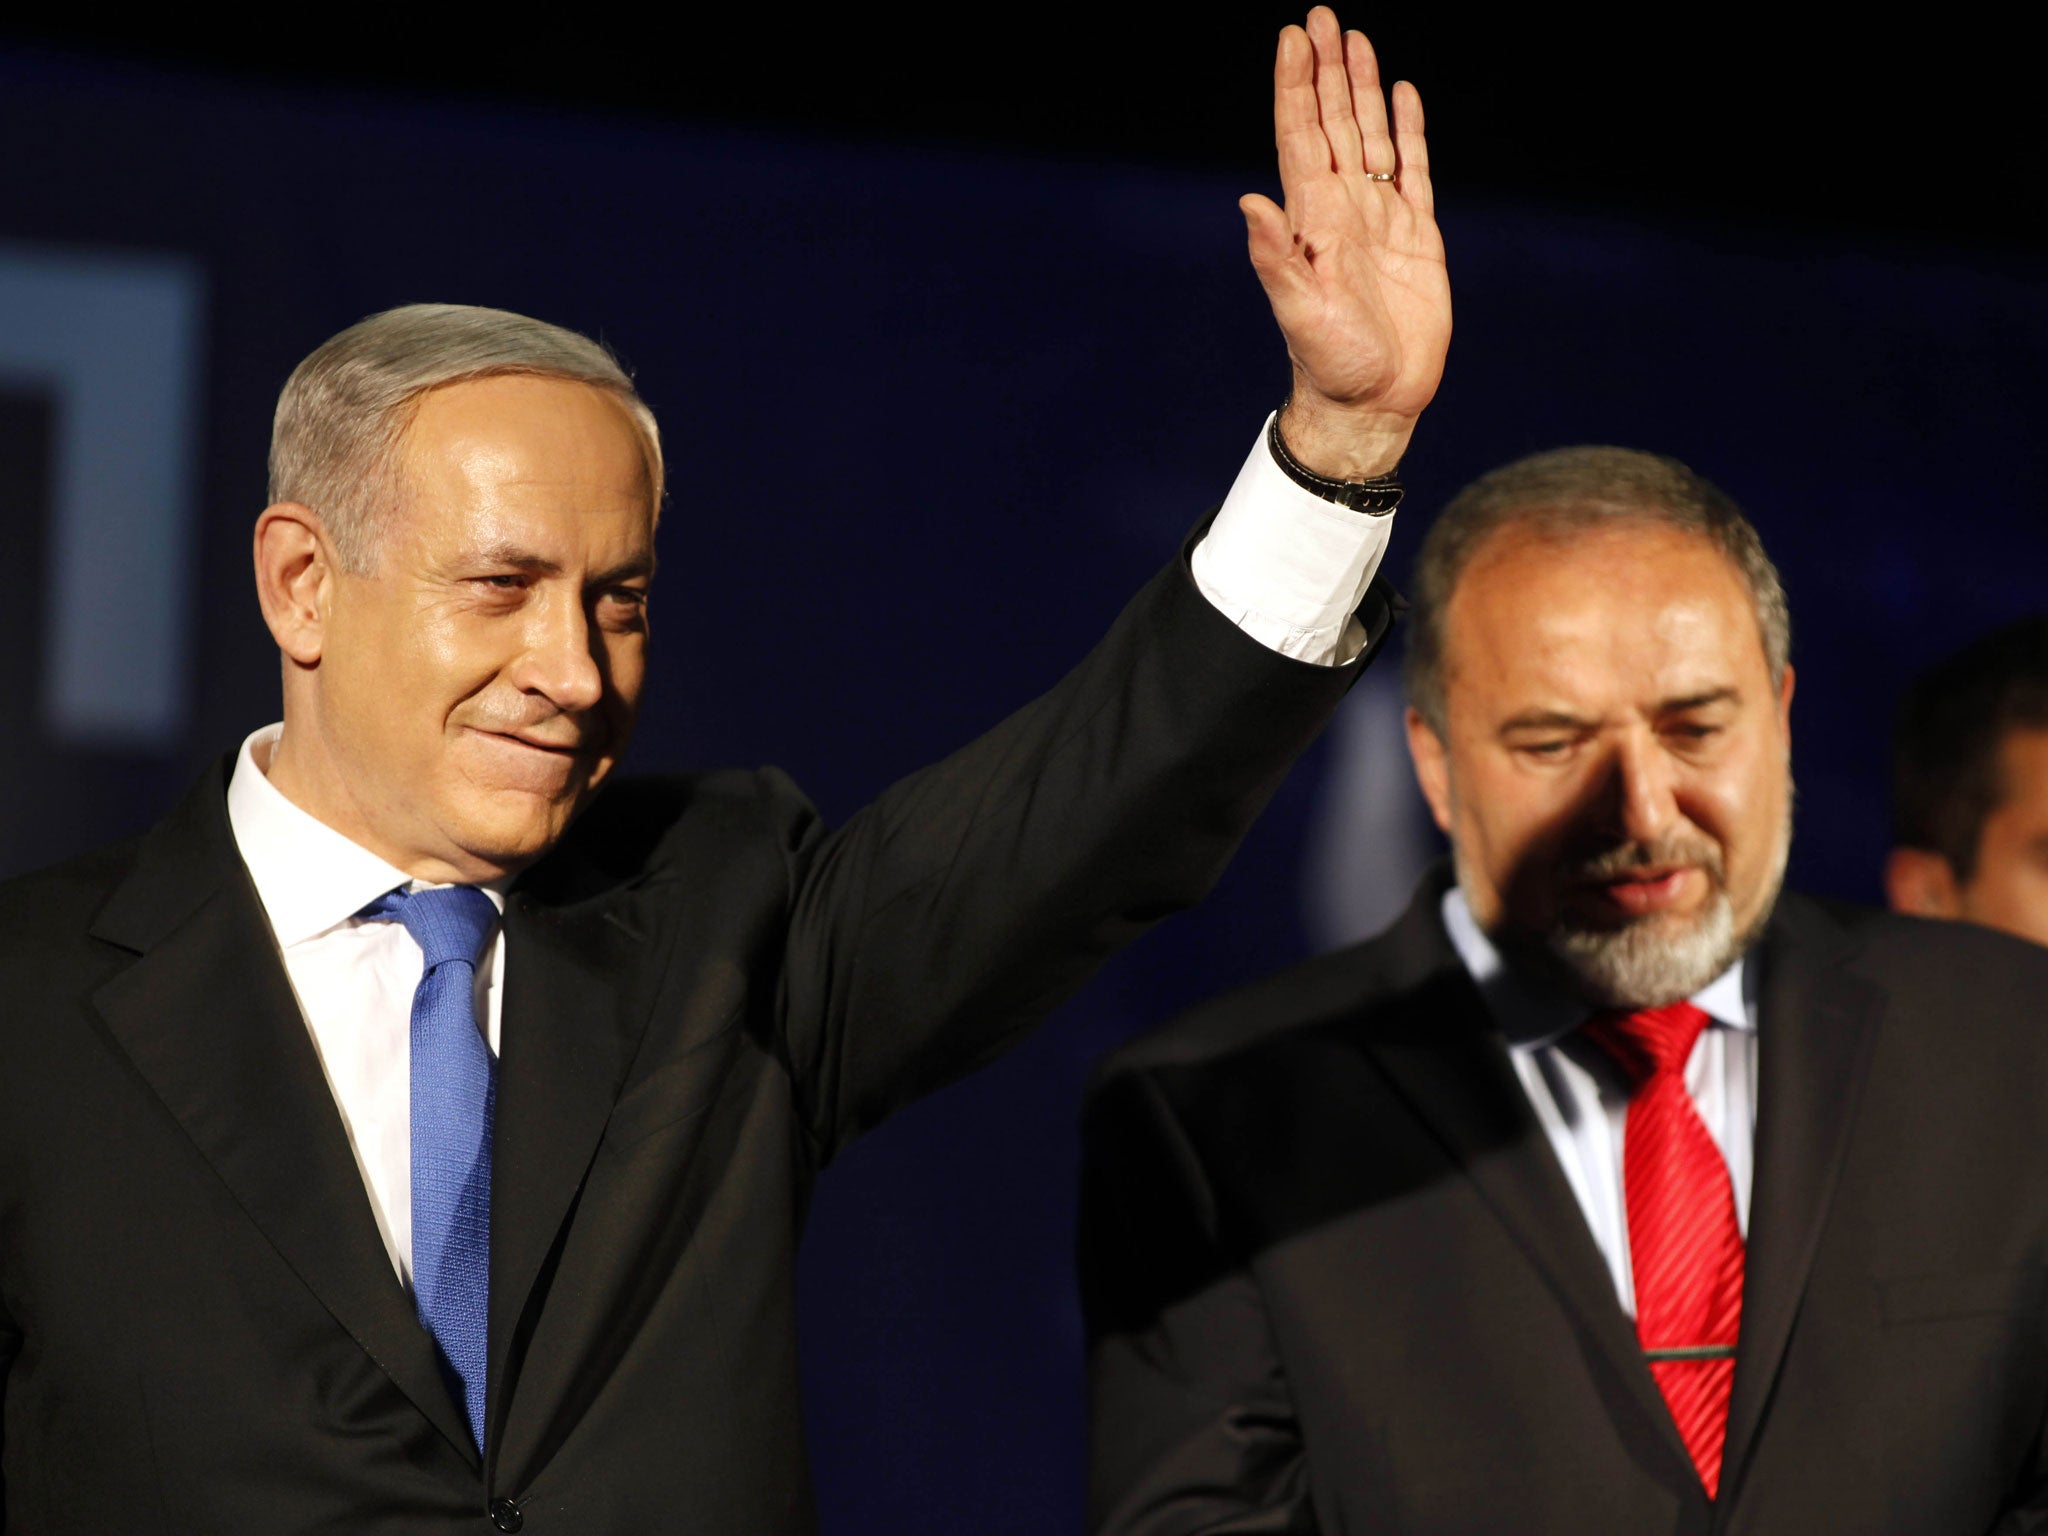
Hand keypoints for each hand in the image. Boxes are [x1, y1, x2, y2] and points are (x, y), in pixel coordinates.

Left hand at [1243, 8, 1450, 478]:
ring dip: (1363, 89)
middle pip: (1334, 124)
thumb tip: (1249, 202)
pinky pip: (1413, 172)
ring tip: (1355, 39)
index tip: (1293, 37)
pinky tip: (1402, 96)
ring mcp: (1380, 221)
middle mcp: (1342, 211)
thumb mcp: (1298, 311)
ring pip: (1372, 138)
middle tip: (1321, 15)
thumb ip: (1275, 258)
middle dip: (1327, 70)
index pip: (1301, 137)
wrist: (1372, 402)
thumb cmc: (1329, 364)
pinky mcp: (1418, 239)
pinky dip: (1409, 132)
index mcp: (1312, 221)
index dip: (1296, 87)